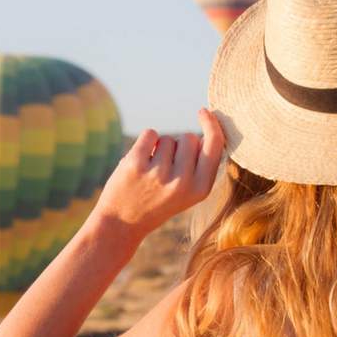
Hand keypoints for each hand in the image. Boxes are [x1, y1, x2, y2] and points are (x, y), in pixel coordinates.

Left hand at [91, 108, 225, 240]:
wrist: (122, 224)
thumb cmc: (158, 202)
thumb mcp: (187, 192)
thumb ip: (200, 166)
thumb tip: (208, 132)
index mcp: (200, 189)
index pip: (215, 145)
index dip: (212, 125)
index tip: (204, 112)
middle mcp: (182, 182)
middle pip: (189, 138)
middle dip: (178, 146)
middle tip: (165, 171)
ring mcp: (159, 174)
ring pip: (167, 139)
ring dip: (159, 149)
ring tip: (150, 173)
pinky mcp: (136, 164)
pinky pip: (150, 134)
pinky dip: (145, 142)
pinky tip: (139, 163)